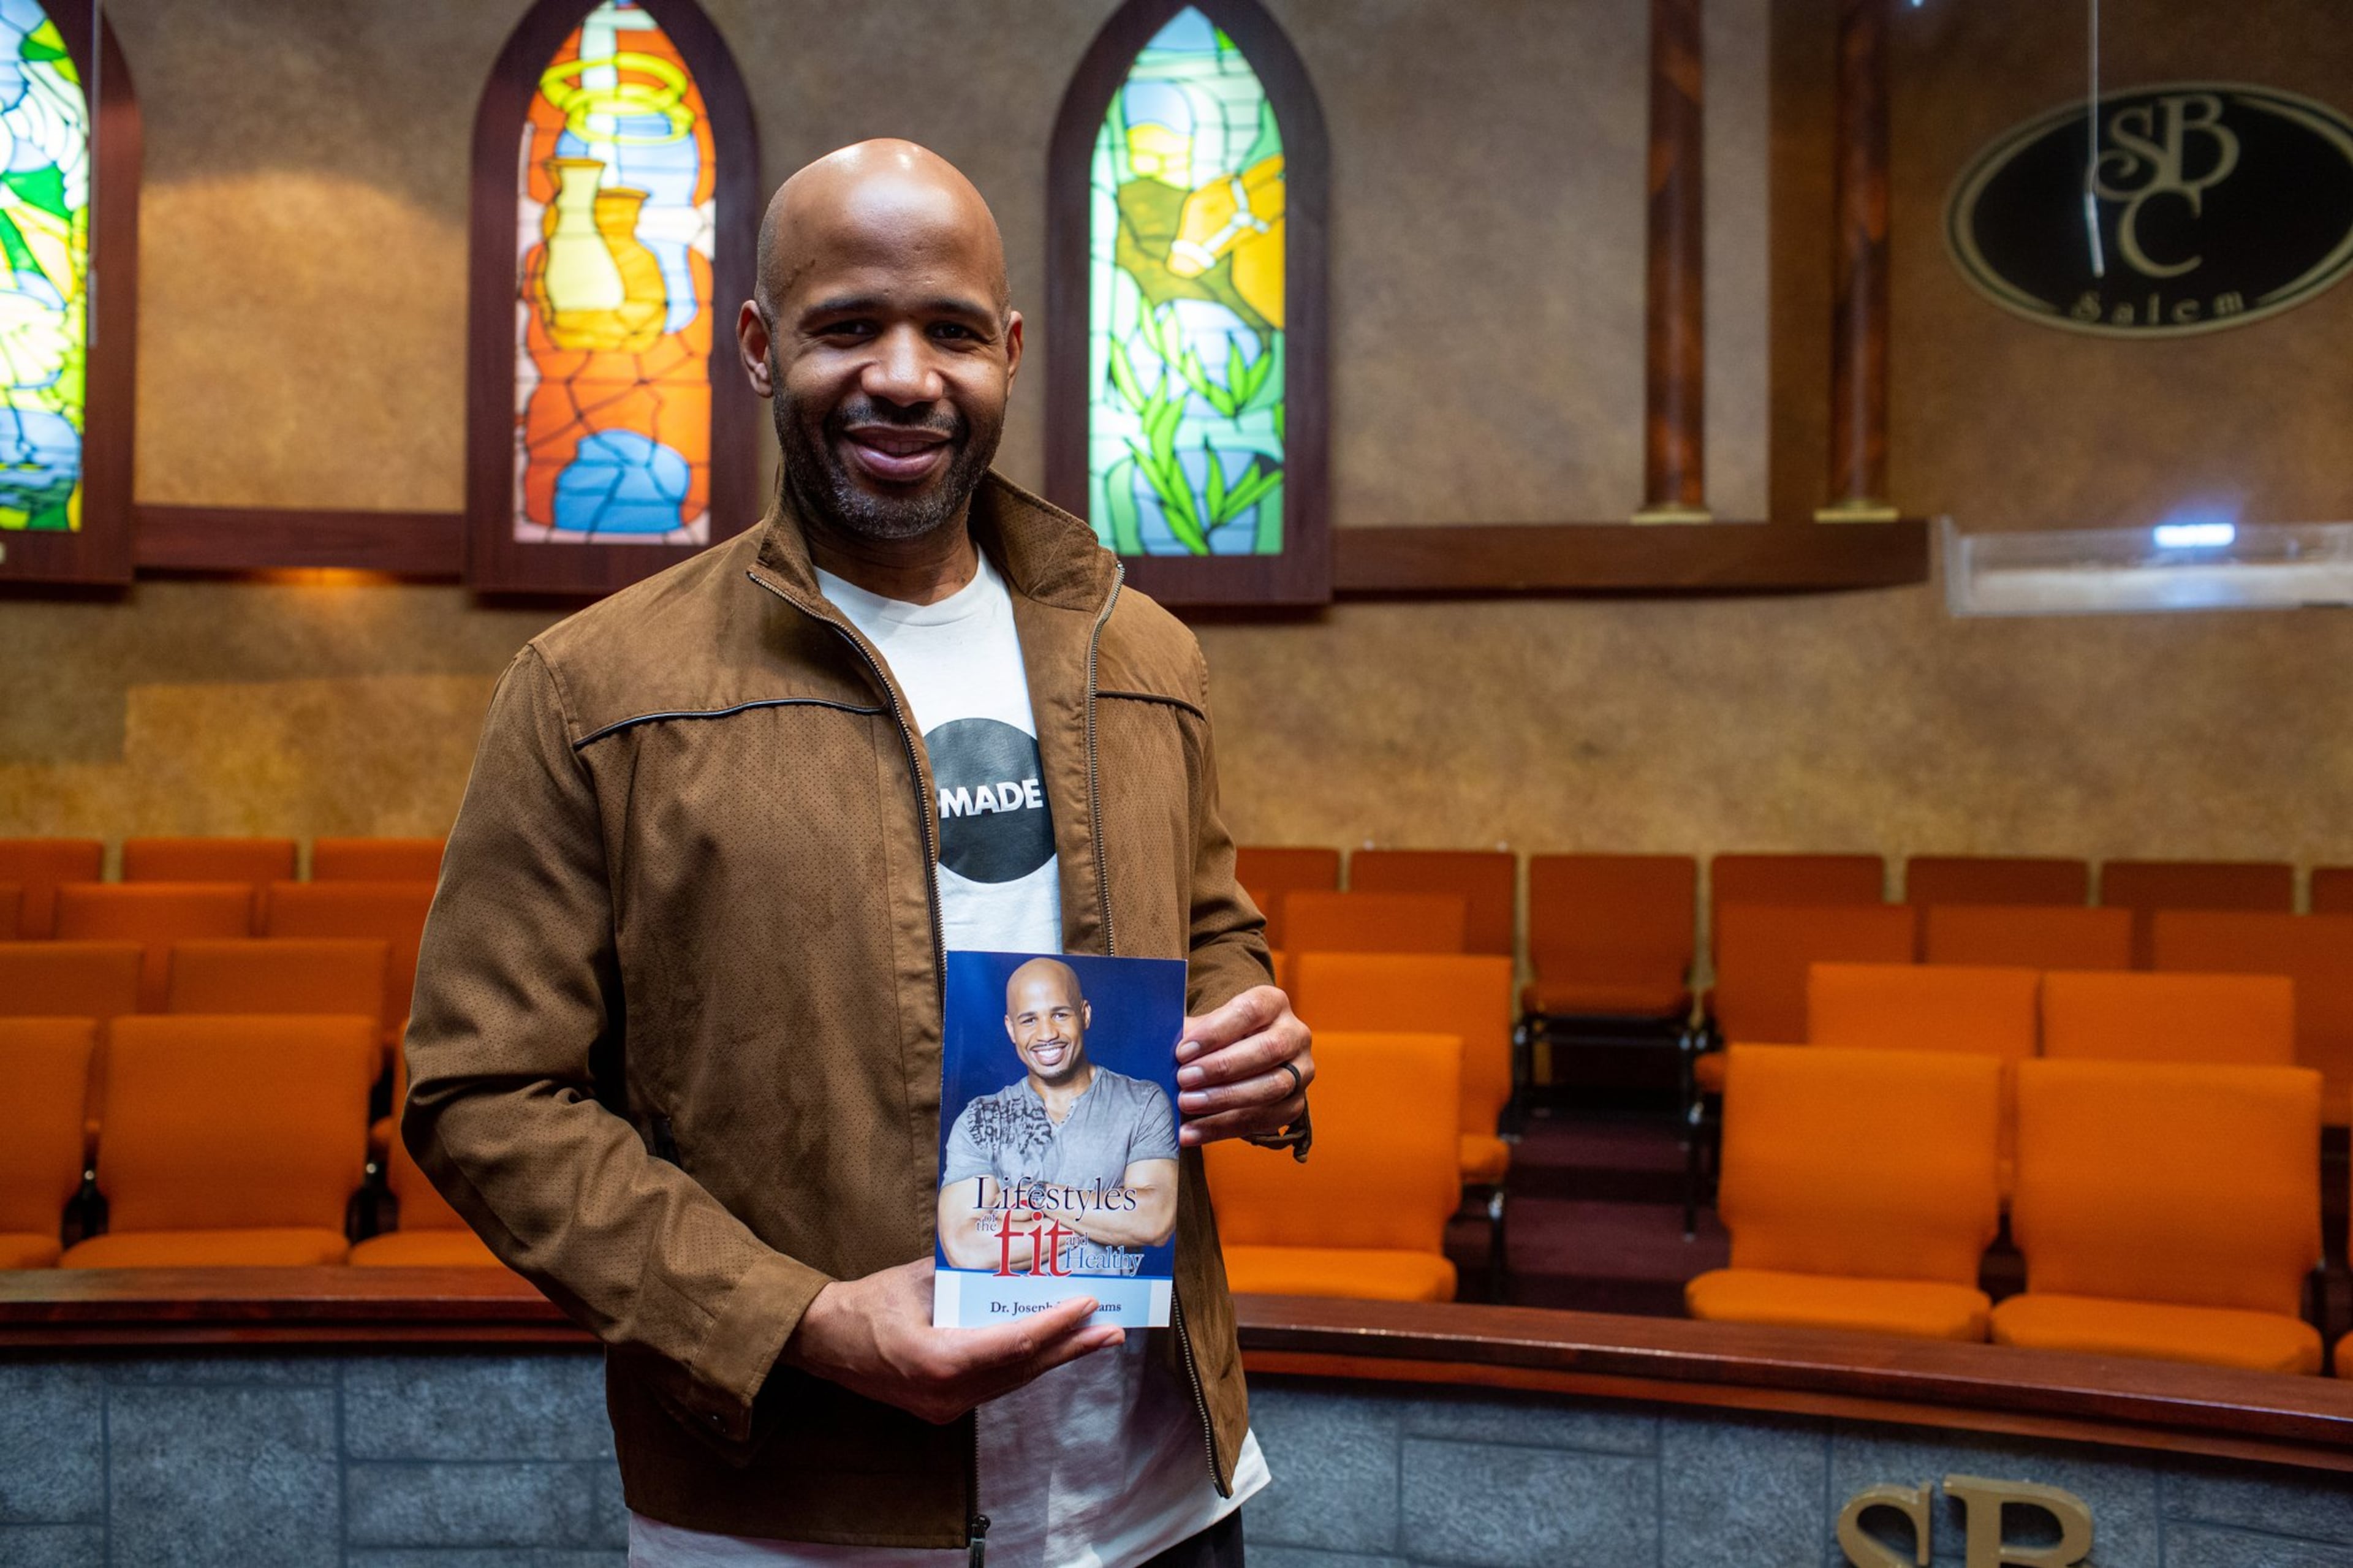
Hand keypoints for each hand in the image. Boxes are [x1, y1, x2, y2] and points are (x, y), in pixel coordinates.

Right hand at [781, 1258, 1121, 1423]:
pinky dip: (1024, 1365)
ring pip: (1012, 1381)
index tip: (1088, 1304)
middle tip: (1112, 1331)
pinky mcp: (942, 1407)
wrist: (821, 1342)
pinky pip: (995, 1385)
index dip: (1056, 1326)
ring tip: (1094, 1340)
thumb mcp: (918, 1278)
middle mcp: (946, 1393)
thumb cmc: (865, 1304)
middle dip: (1071, 1349)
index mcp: (937, 1360)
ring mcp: (944, 1406)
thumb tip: (1014, 1255)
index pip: (1013, 1344)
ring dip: (1054, 1359)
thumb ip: (967, 1271)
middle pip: (1022, 1369)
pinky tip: (1050, 1350)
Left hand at [1174, 984, 1312, 1145]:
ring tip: (1187, 1106)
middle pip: (1267, 1050)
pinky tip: (1191, 1133)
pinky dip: (1223, 1128)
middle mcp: (1295, 1034)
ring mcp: (1301, 1072)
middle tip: (1184, 1080)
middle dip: (1222, 1068)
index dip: (1216, 1032)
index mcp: (1273, 1003)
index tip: (1182, 1051)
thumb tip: (1154, 1041)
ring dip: (1225, 1099)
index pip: (1250, 1011)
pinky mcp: (1295, 1105)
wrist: (1244, 1061)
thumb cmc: (1219, 1038)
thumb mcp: (1206, 1027)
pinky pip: (1263, 1121)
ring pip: (1271, 1087)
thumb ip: (1188, 1032)